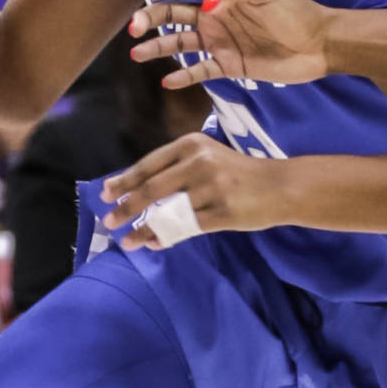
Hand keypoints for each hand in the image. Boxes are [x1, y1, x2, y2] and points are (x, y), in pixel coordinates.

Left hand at [99, 135, 288, 249]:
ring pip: (166, 212)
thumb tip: (137, 194)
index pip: (149, 165)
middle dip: (125, 206)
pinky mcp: (222, 213)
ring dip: (142, 229)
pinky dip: (165, 237)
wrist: (281, 186)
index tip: (105, 194)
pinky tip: (153, 243)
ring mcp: (211, 188)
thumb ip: (176, 171)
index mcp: (191, 144)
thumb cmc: (239, 173)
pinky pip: (185, 228)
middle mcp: (199, 163)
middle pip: (151, 188)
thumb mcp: (208, 158)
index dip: (124, 181)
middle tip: (108, 220)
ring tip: (126, 241)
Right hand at [128, 0, 334, 86]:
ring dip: (157, 47)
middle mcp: (215, 17)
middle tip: (134, 28)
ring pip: (180, 43)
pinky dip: (183, 76)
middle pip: (173, 14)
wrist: (321, 44)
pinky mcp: (230, 65)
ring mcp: (220, 42)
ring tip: (137, 53)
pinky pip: (200, 71)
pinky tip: (166, 79)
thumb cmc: (297, 12)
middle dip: (150, 18)